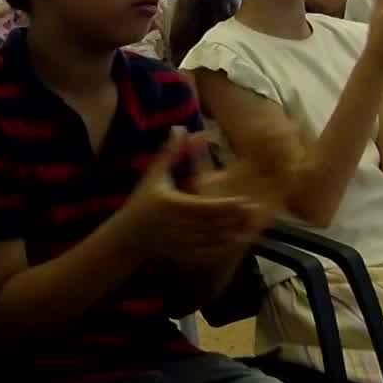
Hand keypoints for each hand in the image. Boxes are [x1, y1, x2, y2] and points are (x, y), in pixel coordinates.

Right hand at [121, 129, 270, 259]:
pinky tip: (234, 240)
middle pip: (214, 224)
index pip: (205, 207)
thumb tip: (180, 128)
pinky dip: (223, 248)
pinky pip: (208, 253)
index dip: (226, 206)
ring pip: (214, 240)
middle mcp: (181, 226)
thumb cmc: (142, 202)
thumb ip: (170, 153)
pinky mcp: (185, 254)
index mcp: (175, 206)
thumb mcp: (154, 176)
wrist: (128, 236)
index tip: (243, 201)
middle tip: (254, 210)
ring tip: (250, 224)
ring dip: (233, 233)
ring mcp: (184, 243)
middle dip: (235, 219)